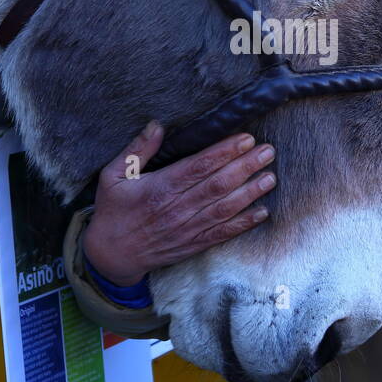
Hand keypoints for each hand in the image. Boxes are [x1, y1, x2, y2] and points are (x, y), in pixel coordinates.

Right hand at [81, 121, 275, 286]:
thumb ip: (136, 151)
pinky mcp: (193, 244)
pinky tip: (261, 212)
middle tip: (267, 151)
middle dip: (245, 166)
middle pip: (218, 185)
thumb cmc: (113, 211)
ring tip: (270, 177)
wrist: (111, 255)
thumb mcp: (113, 176)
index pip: (199, 167)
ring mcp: (187, 228)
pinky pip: (222, 233)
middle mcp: (177, 209)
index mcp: (160, 188)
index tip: (245, 139)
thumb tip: (156, 125)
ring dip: (250, 193)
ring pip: (225, 208)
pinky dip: (243, 224)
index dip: (224, 152)